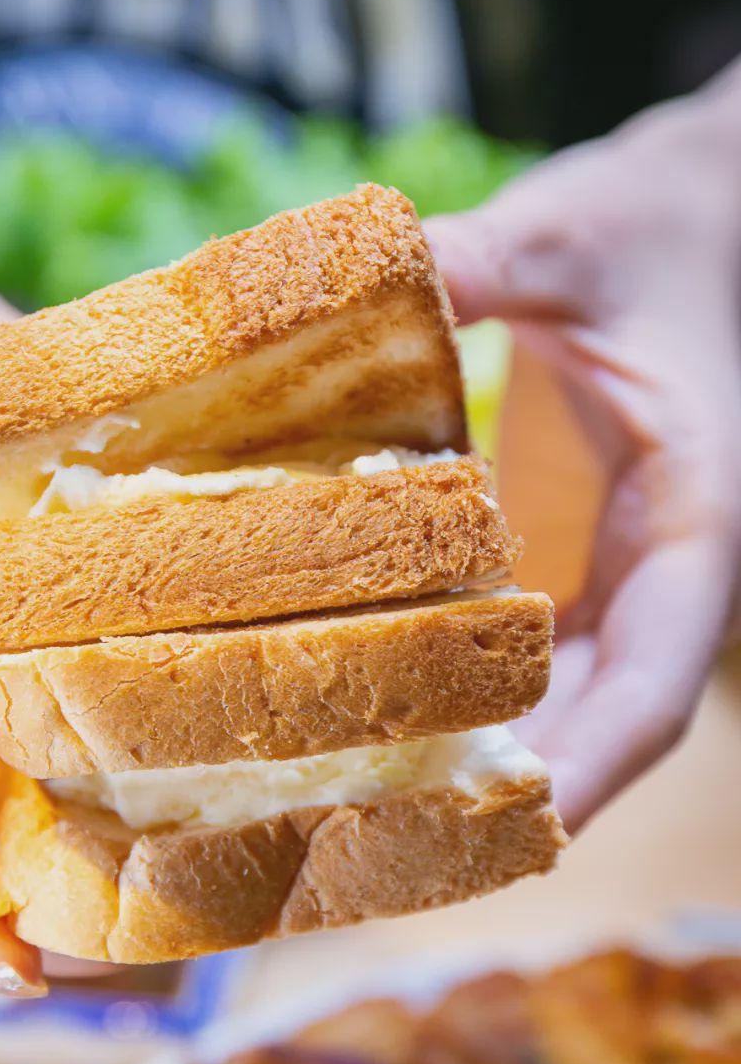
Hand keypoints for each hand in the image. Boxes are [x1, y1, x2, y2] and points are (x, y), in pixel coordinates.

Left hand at [427, 82, 740, 830]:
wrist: (701, 212)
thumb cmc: (656, 223)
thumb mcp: (569, 232)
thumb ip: (478, 262)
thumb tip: (363, 281)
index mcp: (699, 515)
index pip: (661, 676)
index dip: (594, 759)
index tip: (519, 828)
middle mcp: (665, 568)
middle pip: (604, 722)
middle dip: (514, 796)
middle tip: (387, 851)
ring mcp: (619, 570)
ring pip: (564, 703)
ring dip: (486, 764)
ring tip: (365, 815)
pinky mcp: (572, 554)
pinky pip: (528, 654)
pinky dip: (467, 700)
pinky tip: (374, 718)